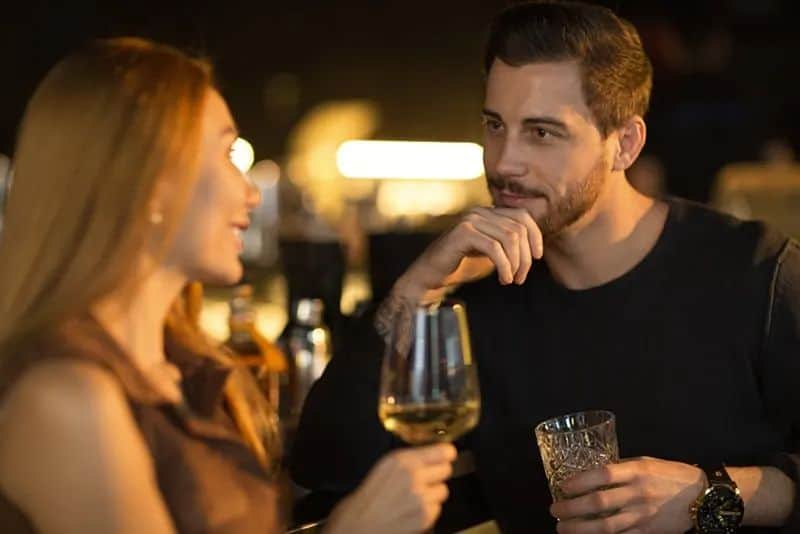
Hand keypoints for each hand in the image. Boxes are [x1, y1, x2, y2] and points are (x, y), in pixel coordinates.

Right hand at [325, 443, 456, 533]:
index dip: (446, 454)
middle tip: (424, 480)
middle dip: (437, 474)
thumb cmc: (367, 497)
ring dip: (433, 494)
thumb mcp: (384, 467)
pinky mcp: (424, 517)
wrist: (357, 526)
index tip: (446, 455)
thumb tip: (434, 454)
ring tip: (413, 499)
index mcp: (402, 460)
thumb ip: (409, 459)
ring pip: (443, 490)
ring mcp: (421, 498)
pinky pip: (437, 509)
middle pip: (446, 470)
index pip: (443, 451)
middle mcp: (413, 477)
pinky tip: (411, 511)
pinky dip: (428, 511)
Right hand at [396, 207, 543, 302]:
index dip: (535, 236)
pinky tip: (503, 279)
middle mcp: (479, 211)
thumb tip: (535, 249)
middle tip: (521, 277)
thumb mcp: (491, 252)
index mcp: (487, 212)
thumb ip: (508, 245)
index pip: (522, 216)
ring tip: (511, 280)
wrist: (431, 276)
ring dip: (516, 263)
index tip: (537, 257)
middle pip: (519, 228)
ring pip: (510, 238)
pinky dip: (504, 266)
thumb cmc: (460, 266)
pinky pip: (494, 248)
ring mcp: (470, 220)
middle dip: (525, 257)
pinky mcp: (463, 233)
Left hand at [550, 457, 705, 533]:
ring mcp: (642, 515)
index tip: (563, 486)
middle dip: (572, 508)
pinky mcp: (647, 532)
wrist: (703, 498)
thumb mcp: (646, 463)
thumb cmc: (672, 475)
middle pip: (598, 503)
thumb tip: (593, 473)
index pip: (602, 475)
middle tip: (555, 510)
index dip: (579, 481)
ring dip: (580, 529)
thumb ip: (621, 469)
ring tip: (563, 528)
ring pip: (606, 526)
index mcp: (636, 471)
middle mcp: (637, 493)